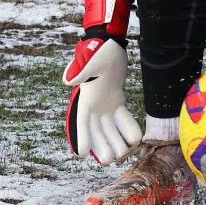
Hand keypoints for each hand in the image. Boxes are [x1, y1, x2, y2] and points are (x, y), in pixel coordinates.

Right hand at [63, 0, 141, 163]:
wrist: (110, 45)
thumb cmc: (98, 51)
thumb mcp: (90, 59)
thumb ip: (80, 70)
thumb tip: (68, 80)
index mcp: (85, 99)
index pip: (81, 123)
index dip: (81, 138)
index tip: (81, 154)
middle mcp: (94, 105)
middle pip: (96, 132)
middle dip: (102, 146)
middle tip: (110, 159)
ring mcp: (105, 105)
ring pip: (109, 129)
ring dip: (115, 141)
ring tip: (123, 153)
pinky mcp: (116, 100)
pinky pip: (122, 118)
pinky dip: (127, 128)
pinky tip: (137, 137)